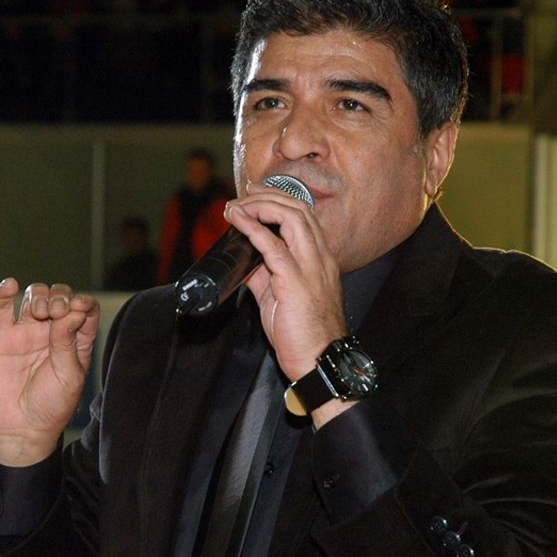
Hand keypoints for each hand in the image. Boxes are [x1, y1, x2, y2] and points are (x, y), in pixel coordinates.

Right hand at [0, 279, 99, 466]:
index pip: (84, 308)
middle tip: (56, 313)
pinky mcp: (3, 337)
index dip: (81, 301)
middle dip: (60, 296)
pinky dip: (4, 292)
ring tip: (39, 314)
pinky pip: (2, 308)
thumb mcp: (69, 377)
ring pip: (34, 297)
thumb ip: (68, 343)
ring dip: (39, 295)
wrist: (20, 427)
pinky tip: (10, 285)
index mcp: (76, 342)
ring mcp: (27, 333)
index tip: (76, 309)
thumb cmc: (50, 407)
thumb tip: (71, 312)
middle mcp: (53, 333)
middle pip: (60, 297)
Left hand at [224, 185, 346, 382]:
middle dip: (267, 195)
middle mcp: (320, 257)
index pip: (303, 215)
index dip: (277, 199)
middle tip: (242, 195)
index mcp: (319, 259)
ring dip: (260, 206)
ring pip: (291, 218)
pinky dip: (254, 229)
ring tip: (237, 206)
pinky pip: (274, 247)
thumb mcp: (280, 297)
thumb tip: (244, 260)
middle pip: (298, 208)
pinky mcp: (296, 283)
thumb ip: (265, 275)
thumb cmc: (304, 334)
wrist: (319, 362)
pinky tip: (239, 221)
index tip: (253, 195)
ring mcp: (311, 268)